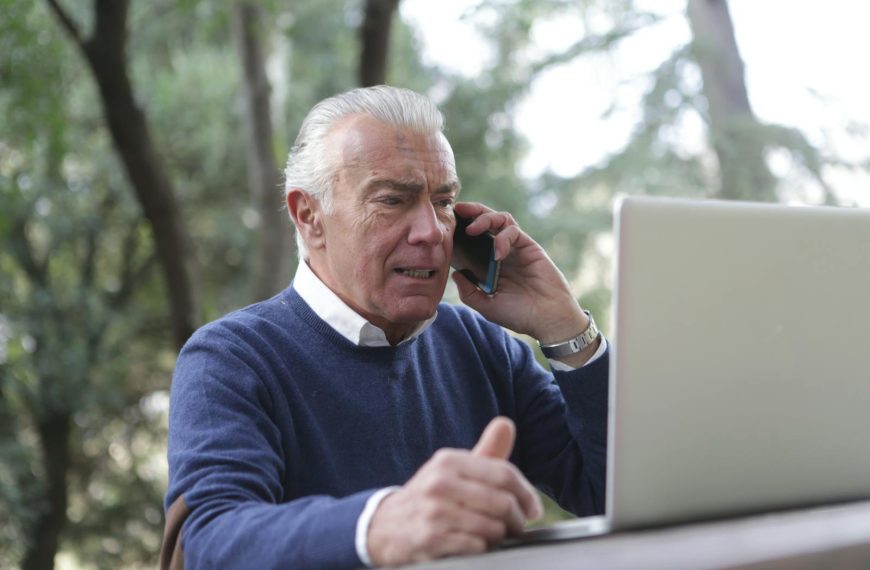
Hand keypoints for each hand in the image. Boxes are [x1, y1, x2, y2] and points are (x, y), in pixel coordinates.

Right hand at [367, 417, 542, 565]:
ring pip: (493, 528)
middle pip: (503, 502)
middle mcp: (440, 483)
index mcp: (449, 461)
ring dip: (500, 537)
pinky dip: (482, 550)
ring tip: (493, 536)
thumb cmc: (431, 497)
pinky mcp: (431, 540)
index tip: (532, 508)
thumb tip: (507, 423)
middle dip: (517, 520)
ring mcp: (434, 512)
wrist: (384, 527)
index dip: (526, 493)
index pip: (504, 474)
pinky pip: (477, 548)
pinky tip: (474, 546)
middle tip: (517, 527)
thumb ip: (485, 451)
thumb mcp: (453, 470)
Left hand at [451, 203, 590, 350]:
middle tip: (457, 210)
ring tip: (472, 229)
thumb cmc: (519, 315)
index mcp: (489, 264)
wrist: (547, 320)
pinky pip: (514, 232)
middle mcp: (501, 252)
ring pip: (500, 219)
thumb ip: (469, 292)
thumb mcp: (487, 307)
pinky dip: (503, 238)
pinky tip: (498, 254)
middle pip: (486, 222)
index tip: (445, 225)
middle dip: (471, 212)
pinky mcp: (530, 247)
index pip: (472, 239)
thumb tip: (455, 274)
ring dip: (485, 218)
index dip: (460, 229)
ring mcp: (516, 248)